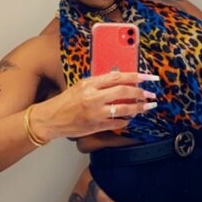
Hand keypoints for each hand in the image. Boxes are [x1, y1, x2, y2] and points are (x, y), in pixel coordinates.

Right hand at [31, 72, 157, 140]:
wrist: (51, 119)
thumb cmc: (66, 101)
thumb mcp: (81, 86)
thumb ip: (100, 82)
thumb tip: (120, 79)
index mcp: (90, 84)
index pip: (117, 77)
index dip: (136, 76)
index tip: (148, 77)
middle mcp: (93, 97)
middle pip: (123, 92)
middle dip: (141, 92)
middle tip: (151, 93)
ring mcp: (95, 112)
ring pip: (124, 109)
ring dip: (139, 107)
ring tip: (148, 106)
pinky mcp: (96, 126)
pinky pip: (117, 123)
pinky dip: (126, 120)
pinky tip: (131, 117)